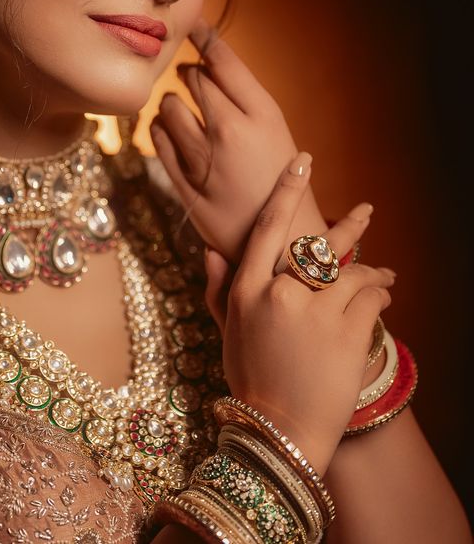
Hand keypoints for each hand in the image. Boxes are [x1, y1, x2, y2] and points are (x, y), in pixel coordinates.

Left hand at [150, 19, 325, 265]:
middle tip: (195, 84)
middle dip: (190, 76)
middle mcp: (231, 131)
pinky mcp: (181, 180)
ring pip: (168, 104)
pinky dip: (161, 129)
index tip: (193, 23)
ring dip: (173, 103)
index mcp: (262, 114)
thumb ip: (241, 98)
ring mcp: (203, 157)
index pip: (223, 60)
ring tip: (186, 114)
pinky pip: (156, 135)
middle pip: (192, 78)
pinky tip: (175, 135)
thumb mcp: (275, 131)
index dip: (204, 35)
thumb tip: (202, 62)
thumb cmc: (280, 180)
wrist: (280, 241)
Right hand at [218, 152, 394, 474]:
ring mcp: (314, 312)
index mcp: (246, 289)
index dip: (286, 191)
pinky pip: (371, 299)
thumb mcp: (225, 331)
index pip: (267, 227)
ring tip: (385, 275)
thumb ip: (216, 287)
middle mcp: (278, 293)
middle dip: (350, 225)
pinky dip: (382, 296)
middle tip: (366, 210)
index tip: (301, 163)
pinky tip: (385, 297)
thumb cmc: (250, 378)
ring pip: (353, 272)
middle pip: (319, 244)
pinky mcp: (346, 333)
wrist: (279, 431)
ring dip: (373, 272)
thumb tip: (208, 248)